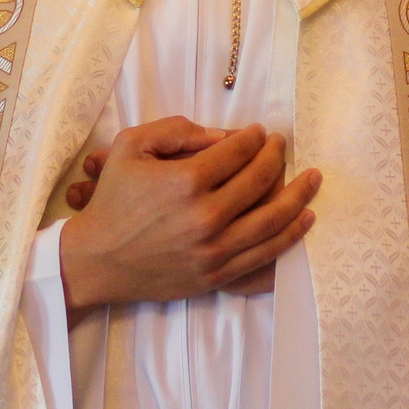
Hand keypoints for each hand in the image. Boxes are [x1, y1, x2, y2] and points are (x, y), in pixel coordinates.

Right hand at [58, 118, 319, 315]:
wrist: (96, 260)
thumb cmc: (113, 200)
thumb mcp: (131, 147)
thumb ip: (177, 130)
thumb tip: (223, 135)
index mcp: (186, 182)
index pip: (238, 152)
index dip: (254, 137)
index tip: (260, 132)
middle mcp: (206, 217)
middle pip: (261, 182)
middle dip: (278, 159)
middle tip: (283, 147)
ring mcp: (214, 252)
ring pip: (272, 223)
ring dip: (299, 199)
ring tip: (312, 182)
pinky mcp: (216, 277)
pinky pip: (263, 260)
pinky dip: (288, 241)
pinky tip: (302, 224)